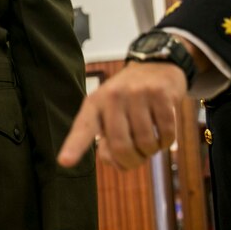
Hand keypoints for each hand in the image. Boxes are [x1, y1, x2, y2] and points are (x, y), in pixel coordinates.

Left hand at [59, 61, 183, 169]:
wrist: (156, 67)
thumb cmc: (129, 100)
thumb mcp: (110, 114)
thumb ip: (108, 142)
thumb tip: (118, 162)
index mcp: (95, 103)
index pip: (83, 127)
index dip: (74, 146)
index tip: (64, 162)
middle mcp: (113, 96)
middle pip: (121, 146)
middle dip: (132, 161)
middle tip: (138, 159)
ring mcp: (138, 92)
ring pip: (146, 142)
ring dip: (152, 151)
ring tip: (151, 142)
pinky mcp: (160, 93)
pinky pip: (166, 134)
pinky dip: (166, 142)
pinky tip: (163, 133)